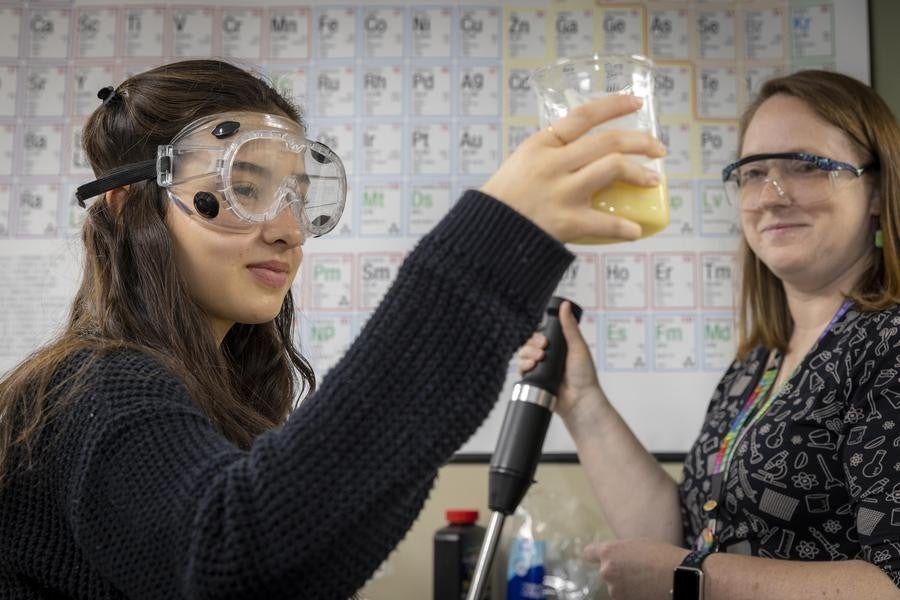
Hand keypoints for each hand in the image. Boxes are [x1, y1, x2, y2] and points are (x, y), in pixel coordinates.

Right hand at [480, 94, 665, 243]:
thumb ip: (552, 155)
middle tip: (658, 150)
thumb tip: (586, 154)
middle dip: (641, 142)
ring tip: (652, 180)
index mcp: (541, 145)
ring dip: (639, 173)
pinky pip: (604, 221)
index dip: (614, 105)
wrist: (483, 235)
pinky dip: (624, 226)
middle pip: (608, 141)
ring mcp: (561, 191)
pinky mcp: (566, 220)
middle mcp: (553, 163)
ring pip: (612, 168)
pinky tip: (636, 230)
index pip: (583, 115)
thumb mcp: (522, 164)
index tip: (637, 103)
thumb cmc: (504, 201)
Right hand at [517, 301, 605, 421]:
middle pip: (529, 344)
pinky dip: (523, 367)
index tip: (544, 340)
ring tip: (537, 360)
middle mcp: (548, 357)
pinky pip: (521, 370)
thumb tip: (566, 305)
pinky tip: (531, 367)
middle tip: (542, 351)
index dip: (538, 335)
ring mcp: (541, 369)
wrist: (580, 400)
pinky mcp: (534, 380)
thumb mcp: (578, 346)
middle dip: (532, 345)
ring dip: (527, 355)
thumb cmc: (584, 375)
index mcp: (559, 347)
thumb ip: (569, 327)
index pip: (541, 335)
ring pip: (523, 355)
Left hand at [584, 539, 688, 599]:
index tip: (600, 558)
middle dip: (617, 573)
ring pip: (616, 588)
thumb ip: (622, 552)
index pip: (589, 553)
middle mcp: (607, 571)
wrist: (681, 577)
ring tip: (645, 584)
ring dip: (625, 587)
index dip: (596, 555)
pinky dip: (633, 596)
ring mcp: (615, 591)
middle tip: (636, 572)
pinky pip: (625, 598)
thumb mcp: (639, 544)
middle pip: (605, 572)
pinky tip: (647, 592)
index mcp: (609, 552)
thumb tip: (618, 559)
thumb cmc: (663, 555)